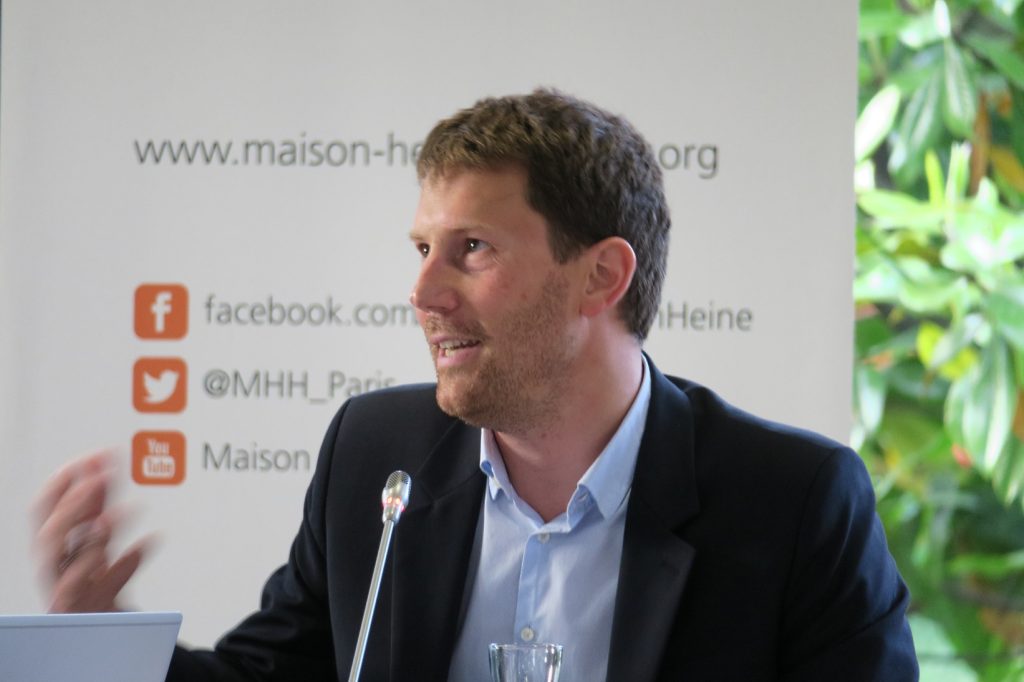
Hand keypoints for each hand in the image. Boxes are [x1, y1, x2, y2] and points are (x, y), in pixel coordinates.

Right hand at [32, 450, 148, 612]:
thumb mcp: (99, 539)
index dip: (67, 480)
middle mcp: (58, 567)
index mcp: (58, 546)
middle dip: (72, 506)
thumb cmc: (97, 583)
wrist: (108, 628)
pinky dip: (121, 567)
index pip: (48, 509)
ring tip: (110, 517)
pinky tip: (144, 546)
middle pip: (50, 535)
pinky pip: (99, 592)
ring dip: (87, 537)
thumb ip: (100, 505)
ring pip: (64, 566)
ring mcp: (71, 590)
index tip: (94, 456)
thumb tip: (103, 465)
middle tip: (99, 480)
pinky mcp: (91, 610)